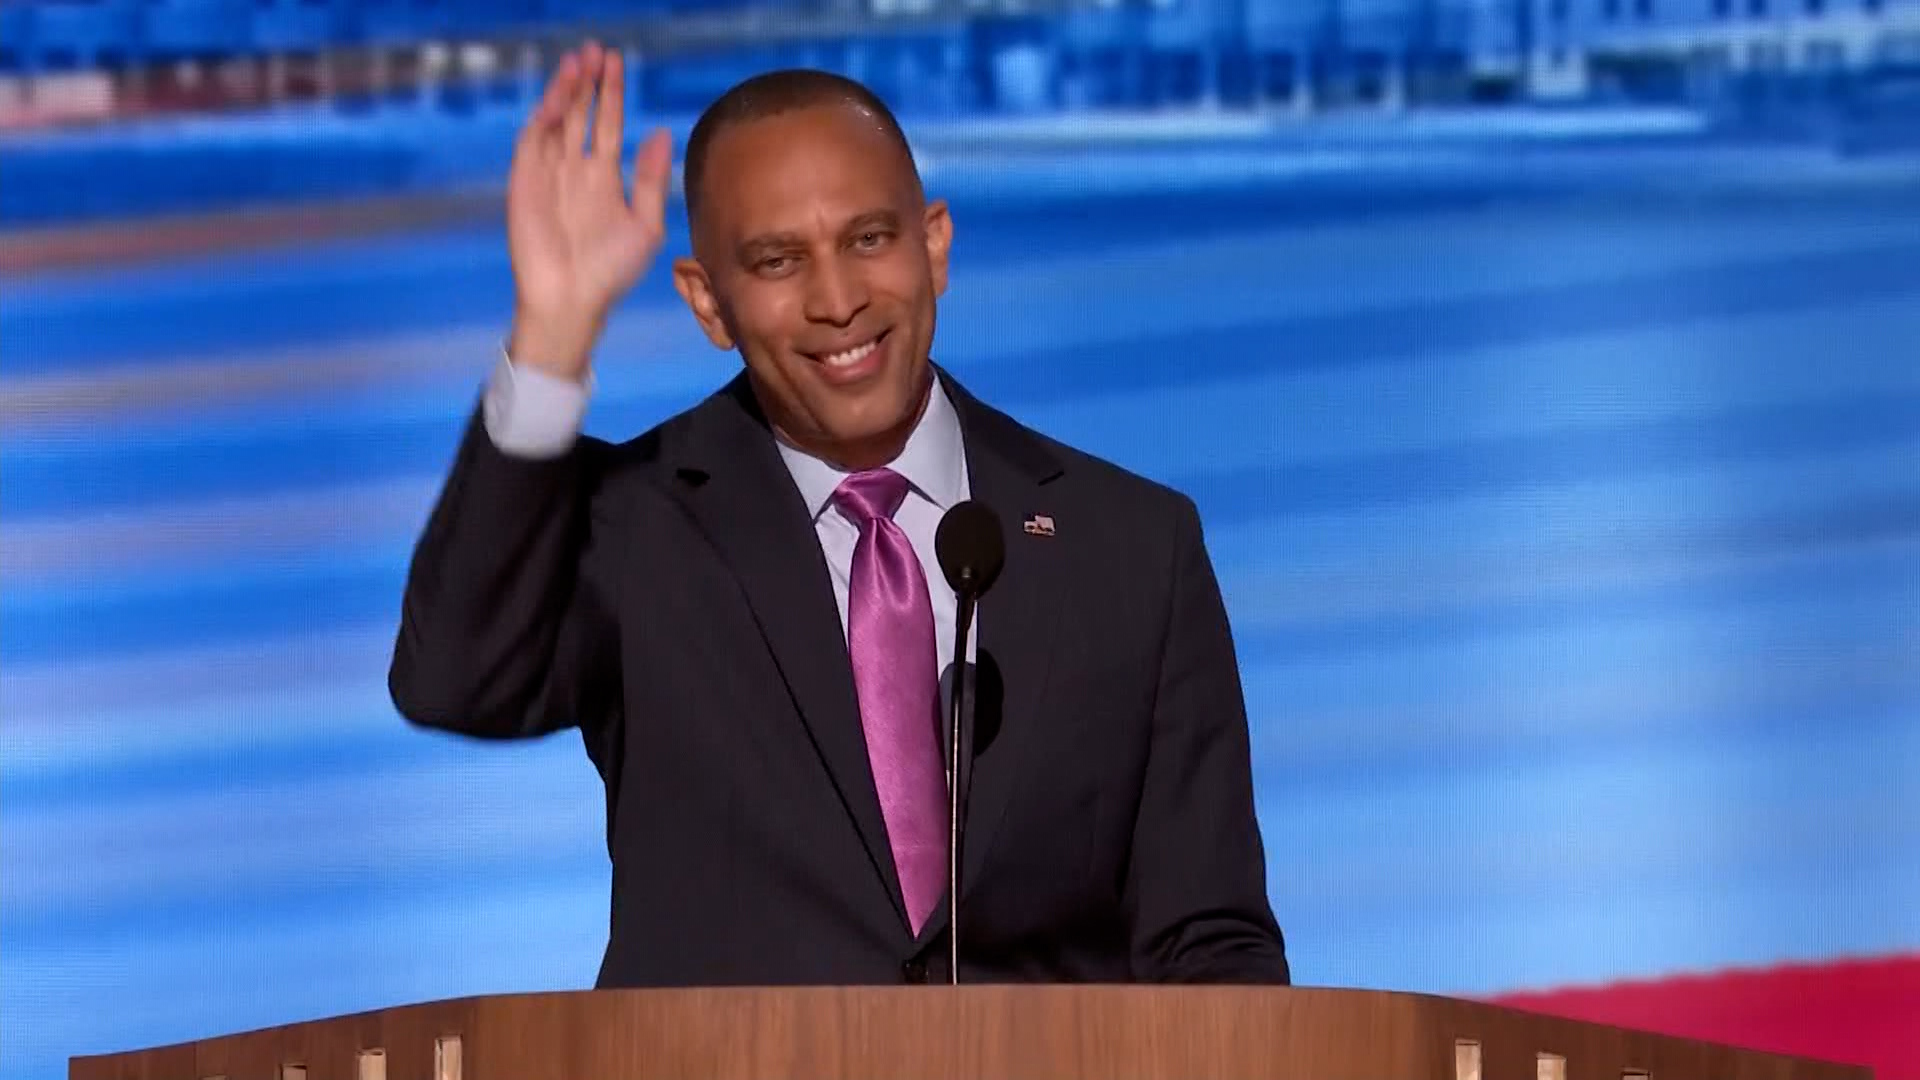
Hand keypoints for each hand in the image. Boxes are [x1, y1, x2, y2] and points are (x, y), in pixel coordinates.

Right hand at [506, 41, 672, 379]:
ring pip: (557, 120)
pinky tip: (562, 95)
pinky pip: (534, 140)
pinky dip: (546, 116)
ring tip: (579, 61)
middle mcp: (574, 169)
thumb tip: (661, 132)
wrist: (573, 300)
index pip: (606, 124)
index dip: (611, 93)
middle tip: (597, 49)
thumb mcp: (645, 223)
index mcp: (603, 178)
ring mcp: (548, 173)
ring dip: (566, 90)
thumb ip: (652, 178)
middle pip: (580, 114)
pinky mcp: (525, 181)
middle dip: (588, 82)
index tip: (617, 62)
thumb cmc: (611, 271)